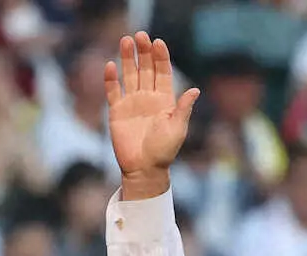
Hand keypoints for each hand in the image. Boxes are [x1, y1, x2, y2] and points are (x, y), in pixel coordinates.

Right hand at [104, 32, 198, 187]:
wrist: (144, 169)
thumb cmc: (164, 151)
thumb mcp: (177, 129)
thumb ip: (183, 108)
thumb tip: (195, 90)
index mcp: (165, 102)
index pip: (163, 74)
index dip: (161, 58)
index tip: (158, 42)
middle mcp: (148, 99)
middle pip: (145, 70)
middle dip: (143, 52)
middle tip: (140, 35)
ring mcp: (132, 103)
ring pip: (129, 75)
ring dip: (127, 58)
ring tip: (126, 41)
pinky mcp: (116, 110)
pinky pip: (113, 90)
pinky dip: (111, 78)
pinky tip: (110, 65)